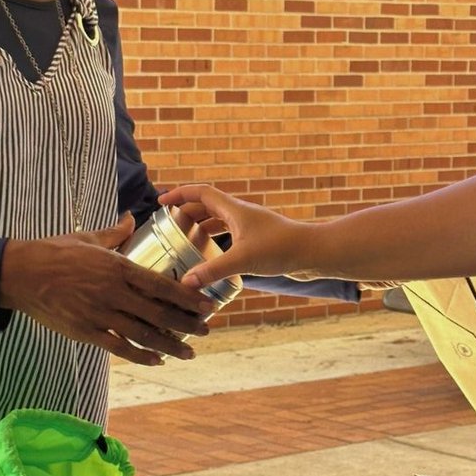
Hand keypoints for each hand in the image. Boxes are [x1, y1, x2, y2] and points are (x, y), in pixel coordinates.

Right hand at [0, 214, 215, 364]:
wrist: (19, 274)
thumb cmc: (54, 252)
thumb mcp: (87, 237)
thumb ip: (115, 232)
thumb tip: (131, 218)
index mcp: (117, 267)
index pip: (161, 285)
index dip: (187, 297)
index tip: (206, 305)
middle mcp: (112, 293)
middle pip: (159, 314)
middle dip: (186, 324)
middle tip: (207, 330)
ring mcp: (99, 314)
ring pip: (143, 335)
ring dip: (169, 345)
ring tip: (189, 352)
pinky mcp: (85, 331)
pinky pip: (118, 347)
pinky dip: (140, 355)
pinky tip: (157, 359)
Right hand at [158, 184, 308, 287]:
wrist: (313, 253)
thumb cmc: (281, 249)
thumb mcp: (243, 260)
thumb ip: (213, 270)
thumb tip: (186, 282)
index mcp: (234, 209)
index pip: (201, 193)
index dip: (180, 194)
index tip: (161, 202)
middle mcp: (241, 214)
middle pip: (207, 206)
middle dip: (186, 213)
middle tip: (169, 226)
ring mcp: (250, 226)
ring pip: (218, 220)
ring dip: (201, 226)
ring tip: (184, 240)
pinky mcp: (257, 239)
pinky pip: (229, 234)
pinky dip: (216, 240)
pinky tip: (211, 256)